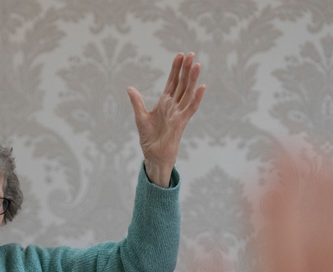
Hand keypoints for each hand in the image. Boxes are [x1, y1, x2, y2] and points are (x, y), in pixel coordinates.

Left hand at [127, 52, 204, 187]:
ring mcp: (179, 114)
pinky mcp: (181, 123)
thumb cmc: (149, 139)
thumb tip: (130, 88)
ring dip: (193, 79)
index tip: (180, 55)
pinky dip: (197, 98)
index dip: (176, 69)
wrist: (153, 156)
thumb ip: (137, 102)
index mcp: (165, 103)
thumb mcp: (140, 117)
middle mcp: (174, 106)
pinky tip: (202, 86)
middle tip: (191, 54)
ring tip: (197, 64)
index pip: (172, 82)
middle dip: (186, 69)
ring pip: (188, 93)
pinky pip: (190, 108)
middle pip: (182, 84)